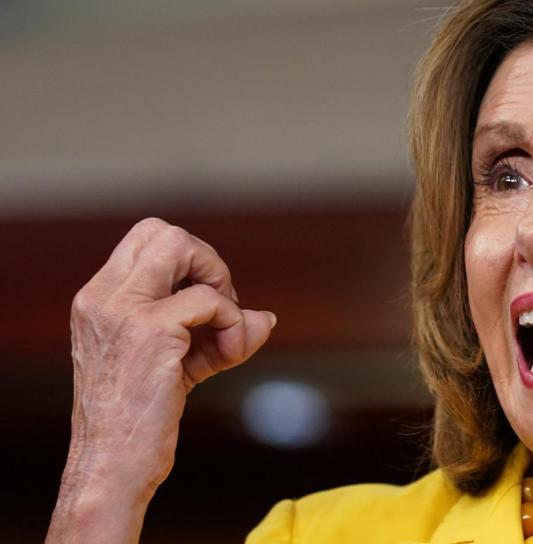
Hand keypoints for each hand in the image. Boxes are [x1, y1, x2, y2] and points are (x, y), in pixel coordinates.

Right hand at [46, 218, 276, 543]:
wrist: (113, 466)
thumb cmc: (141, 419)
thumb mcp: (178, 365)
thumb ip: (218, 334)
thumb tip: (267, 317)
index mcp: (99, 299)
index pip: (147, 237)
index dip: (191, 259)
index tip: (208, 300)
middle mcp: (103, 297)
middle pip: (164, 231)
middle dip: (207, 261)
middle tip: (221, 307)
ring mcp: (123, 311)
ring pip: (180, 245)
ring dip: (220, 283)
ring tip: (224, 330)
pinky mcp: (150, 332)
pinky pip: (210, 299)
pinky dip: (233, 321)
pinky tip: (230, 352)